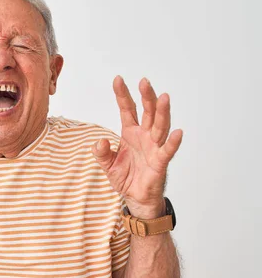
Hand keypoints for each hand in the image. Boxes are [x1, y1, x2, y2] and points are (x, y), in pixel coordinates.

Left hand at [92, 76, 182, 218]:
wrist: (136, 197)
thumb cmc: (126, 177)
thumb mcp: (107, 164)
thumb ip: (101, 153)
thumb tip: (98, 142)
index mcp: (130, 133)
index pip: (127, 109)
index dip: (122, 95)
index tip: (117, 79)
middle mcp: (144, 136)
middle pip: (147, 112)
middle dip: (146, 96)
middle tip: (144, 81)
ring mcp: (154, 147)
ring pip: (160, 126)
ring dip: (162, 112)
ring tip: (163, 97)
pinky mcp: (160, 162)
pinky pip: (167, 150)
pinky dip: (173, 142)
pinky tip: (178, 132)